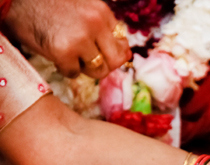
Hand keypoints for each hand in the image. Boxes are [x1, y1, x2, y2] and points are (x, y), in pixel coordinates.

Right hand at [5, 0, 130, 78]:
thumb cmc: (44, 5)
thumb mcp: (80, 9)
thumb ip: (101, 28)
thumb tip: (126, 57)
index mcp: (101, 11)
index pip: (122, 43)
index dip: (111, 53)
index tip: (99, 54)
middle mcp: (95, 23)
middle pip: (115, 61)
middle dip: (103, 65)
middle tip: (85, 61)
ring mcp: (80, 38)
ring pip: (98, 70)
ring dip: (84, 68)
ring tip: (70, 56)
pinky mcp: (63, 51)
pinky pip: (74, 73)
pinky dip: (64, 69)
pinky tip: (54, 55)